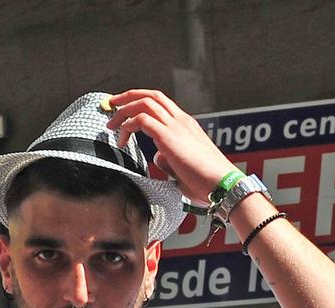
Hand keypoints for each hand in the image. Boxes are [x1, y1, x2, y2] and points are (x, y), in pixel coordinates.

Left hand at [104, 89, 232, 201]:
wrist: (223, 184)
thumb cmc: (206, 182)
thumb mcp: (183, 169)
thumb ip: (169, 160)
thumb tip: (157, 157)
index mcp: (186, 125)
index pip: (160, 104)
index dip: (140, 103)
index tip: (124, 112)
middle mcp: (181, 120)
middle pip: (151, 95)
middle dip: (127, 97)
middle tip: (111, 105)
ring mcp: (175, 125)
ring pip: (144, 102)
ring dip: (123, 110)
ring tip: (111, 125)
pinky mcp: (168, 136)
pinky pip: (141, 119)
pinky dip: (127, 126)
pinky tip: (121, 141)